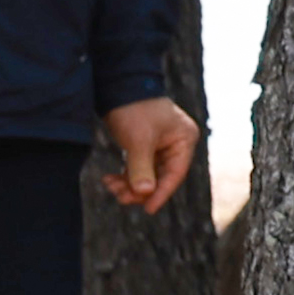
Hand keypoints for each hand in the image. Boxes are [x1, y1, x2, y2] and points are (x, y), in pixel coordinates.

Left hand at [101, 98, 201, 215]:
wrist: (117, 85)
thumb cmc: (134, 110)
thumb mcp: (138, 141)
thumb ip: (142, 169)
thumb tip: (144, 194)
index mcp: (184, 140)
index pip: (175, 173)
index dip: (161, 193)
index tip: (147, 209)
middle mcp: (175, 143)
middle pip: (161, 177)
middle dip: (139, 189)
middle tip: (120, 197)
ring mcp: (160, 144)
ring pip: (147, 174)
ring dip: (129, 184)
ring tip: (111, 186)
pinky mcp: (144, 144)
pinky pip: (138, 167)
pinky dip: (125, 175)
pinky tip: (110, 179)